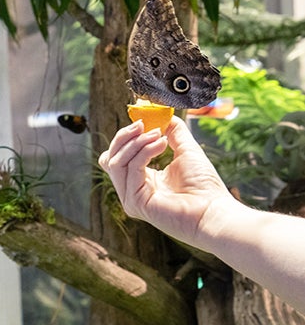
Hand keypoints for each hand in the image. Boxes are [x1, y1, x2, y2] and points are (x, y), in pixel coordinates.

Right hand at [98, 116, 229, 246]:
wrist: (215, 210)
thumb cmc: (205, 187)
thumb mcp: (186, 150)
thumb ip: (173, 132)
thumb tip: (163, 114)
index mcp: (141, 181)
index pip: (118, 156)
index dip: (127, 137)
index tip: (144, 121)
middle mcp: (132, 191)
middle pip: (109, 158)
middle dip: (124, 137)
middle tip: (143, 124)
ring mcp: (131, 198)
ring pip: (115, 162)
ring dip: (135, 143)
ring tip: (159, 135)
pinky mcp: (135, 202)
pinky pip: (131, 169)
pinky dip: (144, 152)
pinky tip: (162, 144)